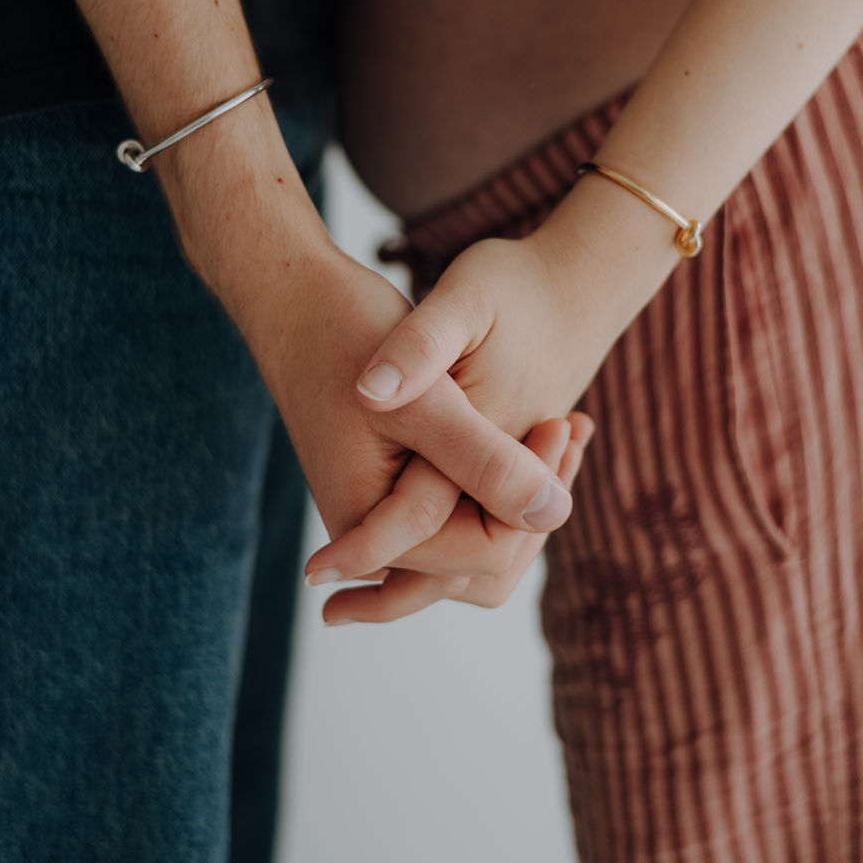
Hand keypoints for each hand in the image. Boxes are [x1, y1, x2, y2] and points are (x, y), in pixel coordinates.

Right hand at [211, 233, 578, 569]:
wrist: (293, 300)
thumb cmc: (348, 336)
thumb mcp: (428, 403)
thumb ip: (485, 463)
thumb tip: (554, 514)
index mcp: (374, 528)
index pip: (487, 555)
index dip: (535, 497)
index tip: (562, 422)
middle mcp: (372, 536)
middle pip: (484, 562)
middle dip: (534, 506)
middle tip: (568, 424)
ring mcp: (381, 514)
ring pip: (477, 539)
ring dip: (522, 495)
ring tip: (558, 424)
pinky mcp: (392, 489)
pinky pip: (459, 509)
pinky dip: (499, 478)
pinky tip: (531, 424)